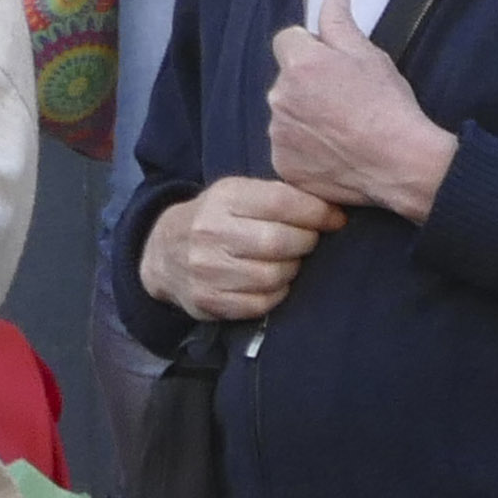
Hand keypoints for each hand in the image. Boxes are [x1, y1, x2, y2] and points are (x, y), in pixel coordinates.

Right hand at [141, 174, 346, 323]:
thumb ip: (278, 196)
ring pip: (272, 276)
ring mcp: (206, 269)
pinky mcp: (207, 301)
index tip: (334, 219)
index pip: (281, 203)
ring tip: (287, 261)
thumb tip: (332, 209)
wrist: (163, 253)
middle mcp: (211, 232)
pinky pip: (259, 304)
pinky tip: (271, 282)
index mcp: (224, 198)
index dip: (316, 213)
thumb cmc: (215, 219)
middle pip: (279, 242)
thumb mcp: (237, 193)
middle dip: (305, 242)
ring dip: (291, 270)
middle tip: (308, 241)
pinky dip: (275, 294)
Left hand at [263, 0, 455, 217]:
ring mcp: (279, 135)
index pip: (287, 39)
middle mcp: (279, 98)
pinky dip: (304, 149)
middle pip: (285, 79)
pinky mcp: (283, 165)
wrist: (401, 164)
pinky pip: (287, 149)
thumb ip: (339, 20)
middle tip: (343, 100)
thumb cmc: (388, 106)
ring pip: (285, 115)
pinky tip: (334, 152)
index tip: (332, 65)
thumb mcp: (368, 54)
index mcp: (299, 64)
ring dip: (303, 117)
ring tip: (341, 129)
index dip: (310, 48)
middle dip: (306, 84)